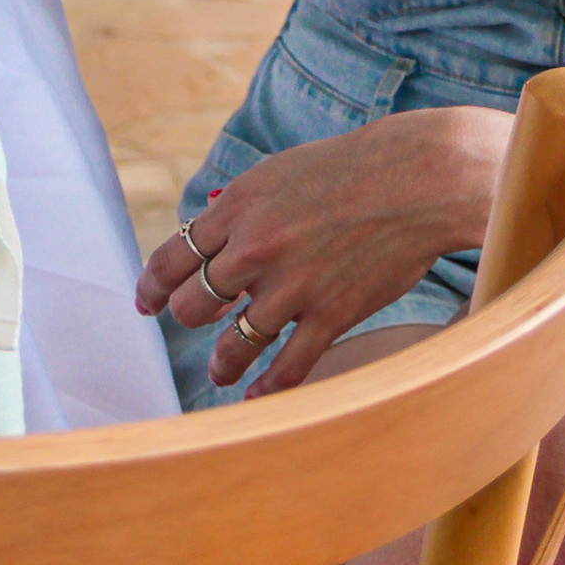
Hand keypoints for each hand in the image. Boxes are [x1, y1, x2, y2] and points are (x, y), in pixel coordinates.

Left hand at [135, 111, 495, 395]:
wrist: (418, 178)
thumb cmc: (353, 168)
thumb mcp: (281, 172)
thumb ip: (244, 208)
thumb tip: (212, 237)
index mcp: (239, 207)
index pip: (174, 257)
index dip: (153, 285)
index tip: (146, 301)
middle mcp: (255, 249)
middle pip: (193, 305)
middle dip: (187, 317)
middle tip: (193, 323)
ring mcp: (291, 286)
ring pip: (232, 344)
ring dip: (221, 363)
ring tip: (219, 370)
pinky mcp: (330, 315)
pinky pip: (286, 367)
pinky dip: (266, 388)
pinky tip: (256, 396)